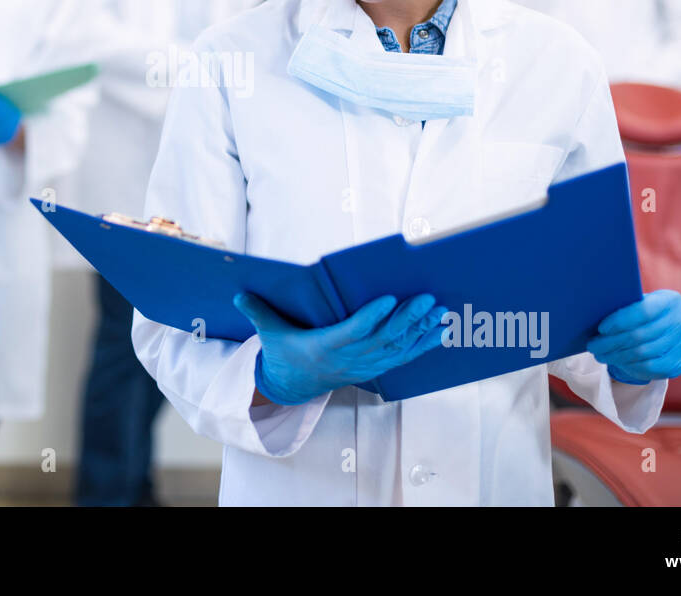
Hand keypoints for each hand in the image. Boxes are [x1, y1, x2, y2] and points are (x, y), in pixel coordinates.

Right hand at [233, 291, 447, 405]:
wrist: (293, 386)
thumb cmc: (285, 353)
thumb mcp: (269, 335)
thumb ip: (258, 313)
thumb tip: (238, 293)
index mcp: (325, 346)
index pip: (352, 331)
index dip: (371, 317)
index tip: (388, 299)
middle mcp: (349, 358)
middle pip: (383, 339)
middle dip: (407, 319)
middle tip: (427, 299)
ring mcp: (365, 365)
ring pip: (398, 348)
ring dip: (421, 330)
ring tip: (440, 311)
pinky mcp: (375, 367)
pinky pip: (404, 356)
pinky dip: (424, 343)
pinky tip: (442, 329)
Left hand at [587, 288, 680, 384]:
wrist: (669, 327)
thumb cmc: (645, 312)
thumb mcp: (639, 303)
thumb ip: (625, 305)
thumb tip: (594, 313)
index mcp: (670, 300)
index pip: (643, 311)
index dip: (620, 320)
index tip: (601, 328)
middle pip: (640, 335)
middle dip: (612, 342)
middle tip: (593, 346)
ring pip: (644, 353)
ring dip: (617, 356)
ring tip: (601, 355)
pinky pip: (652, 367)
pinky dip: (632, 366)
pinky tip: (618, 363)